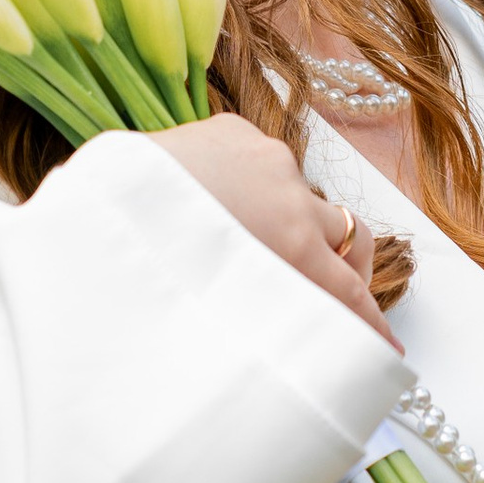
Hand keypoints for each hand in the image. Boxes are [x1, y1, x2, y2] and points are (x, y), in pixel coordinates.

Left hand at [148, 115, 389, 337]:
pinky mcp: (232, 130)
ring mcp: (265, 157)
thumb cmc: (149, 267)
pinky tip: (218, 201)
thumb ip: (262, 316)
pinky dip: (253, 185)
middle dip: (350, 268)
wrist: (97, 204)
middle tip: (335, 297)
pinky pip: (260, 163)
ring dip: (291, 222)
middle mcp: (290, 198)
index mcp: (292, 246)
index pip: (350, 293)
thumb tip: (274, 342)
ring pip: (299, 197)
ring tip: (257, 247)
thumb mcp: (221, 309)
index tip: (386, 353)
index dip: (370, 326)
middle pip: (346, 237)